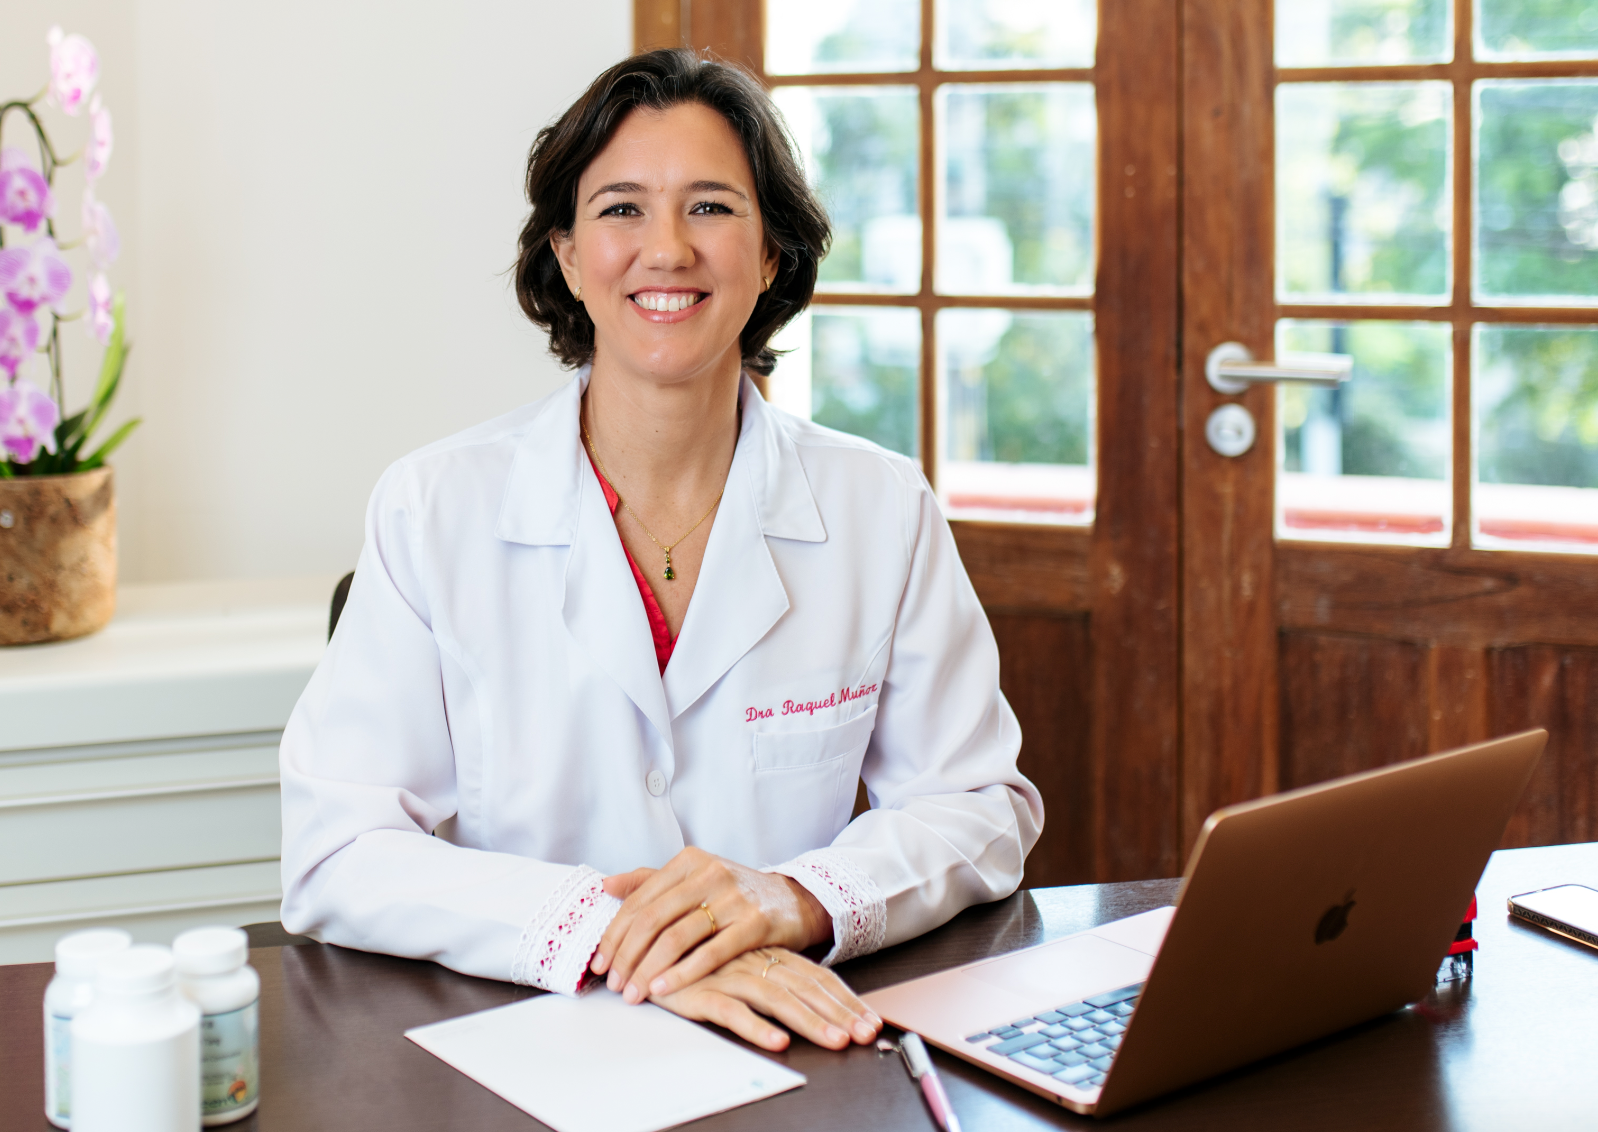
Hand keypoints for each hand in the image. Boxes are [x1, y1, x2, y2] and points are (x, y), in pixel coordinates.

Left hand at [591, 846, 830, 1002]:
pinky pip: (711, 952)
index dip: (615, 935)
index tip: (600, 964)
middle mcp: (709, 873)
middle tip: (615, 985)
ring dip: (649, 970)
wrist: (794, 900)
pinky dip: (682, 973)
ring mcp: (733, 896)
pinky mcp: (755, 922)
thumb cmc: (736, 893)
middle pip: (652, 919)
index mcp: (688, 861)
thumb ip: (650, 881)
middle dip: (627, 956)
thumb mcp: (695, 877)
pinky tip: (664, 989)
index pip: (640, 901)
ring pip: (676, 937)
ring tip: (635, 993)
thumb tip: (606, 885)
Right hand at [651, 947, 880, 1050]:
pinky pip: (732, 1010)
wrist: (646, 942)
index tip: (871, 1021)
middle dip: (839, 1013)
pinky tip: (777, 1042)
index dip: (844, 998)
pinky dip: (755, 1027)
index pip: (816, 975)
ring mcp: (728, 975)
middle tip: (865, 1035)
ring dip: (809, 1022)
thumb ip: (770, 968)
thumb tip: (808, 992)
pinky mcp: (701, 991)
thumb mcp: (738, 960)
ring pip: (777, 999)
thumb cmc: (696, 954)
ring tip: (834, 1041)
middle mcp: (754, 961)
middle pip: (806, 988)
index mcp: (767, 953)